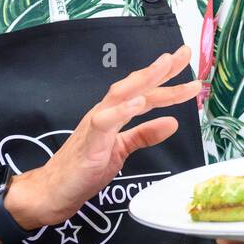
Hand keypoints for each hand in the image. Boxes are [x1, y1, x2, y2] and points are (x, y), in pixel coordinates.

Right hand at [7, 45, 200, 229]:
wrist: (53, 191)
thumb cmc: (84, 169)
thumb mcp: (122, 150)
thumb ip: (145, 135)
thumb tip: (173, 123)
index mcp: (114, 113)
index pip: (145, 92)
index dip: (167, 79)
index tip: (190, 69)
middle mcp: (106, 111)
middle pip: (136, 85)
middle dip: (161, 69)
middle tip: (184, 52)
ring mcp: (96, 123)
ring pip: (121, 94)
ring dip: (144, 79)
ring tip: (165, 65)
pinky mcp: (89, 141)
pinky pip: (105, 120)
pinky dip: (122, 110)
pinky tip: (139, 102)